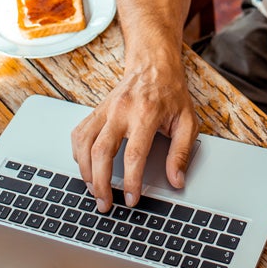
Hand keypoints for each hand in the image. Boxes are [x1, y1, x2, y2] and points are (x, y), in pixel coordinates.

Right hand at [69, 59, 198, 211]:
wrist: (153, 65)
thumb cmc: (171, 93)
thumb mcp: (187, 122)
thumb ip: (181, 152)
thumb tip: (176, 180)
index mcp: (146, 113)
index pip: (134, 154)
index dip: (131, 180)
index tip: (132, 198)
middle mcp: (121, 110)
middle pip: (102, 151)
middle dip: (100, 183)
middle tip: (106, 203)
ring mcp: (105, 109)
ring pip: (85, 143)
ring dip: (86, 171)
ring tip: (94, 190)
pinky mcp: (96, 110)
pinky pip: (79, 133)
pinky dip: (78, 153)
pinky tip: (86, 167)